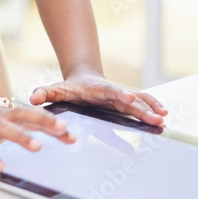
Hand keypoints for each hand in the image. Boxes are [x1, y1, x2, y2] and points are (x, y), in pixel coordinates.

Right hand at [0, 97, 74, 172]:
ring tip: (37, 146)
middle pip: (23, 117)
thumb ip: (18, 125)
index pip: (32, 116)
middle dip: (43, 122)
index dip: (51, 124)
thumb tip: (42, 131)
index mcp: (5, 114)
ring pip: (4, 129)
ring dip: (21, 137)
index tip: (71, 134)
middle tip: (62, 129)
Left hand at [29, 71, 166, 126]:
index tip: (128, 97)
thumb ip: (45, 93)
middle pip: (129, 99)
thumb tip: (32, 98)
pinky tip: (164, 116)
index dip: (119, 94)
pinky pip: (142, 104)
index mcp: (97, 89)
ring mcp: (121, 96)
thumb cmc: (70, 88)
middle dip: (142, 108)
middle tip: (156, 117)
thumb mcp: (56, 90)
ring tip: (164, 120)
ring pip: (139, 101)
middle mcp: (113, 92)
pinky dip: (153, 107)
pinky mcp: (127, 102)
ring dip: (151, 109)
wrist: (83, 78)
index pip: (110, 91)